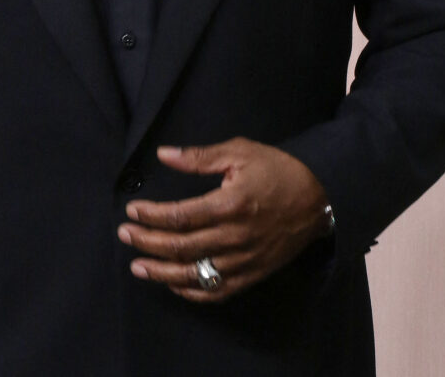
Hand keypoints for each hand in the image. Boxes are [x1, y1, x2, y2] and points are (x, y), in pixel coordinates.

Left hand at [117, 137, 330, 302]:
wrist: (319, 196)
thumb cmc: (277, 169)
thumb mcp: (239, 152)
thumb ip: (199, 157)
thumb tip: (164, 154)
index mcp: (230, 204)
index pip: (180, 216)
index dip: (151, 216)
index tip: (131, 211)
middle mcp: (235, 237)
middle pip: (181, 247)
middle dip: (148, 242)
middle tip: (125, 235)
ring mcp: (244, 260)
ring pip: (195, 274)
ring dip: (161, 272)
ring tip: (137, 266)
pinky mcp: (252, 274)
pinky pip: (217, 291)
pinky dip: (192, 291)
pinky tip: (173, 283)